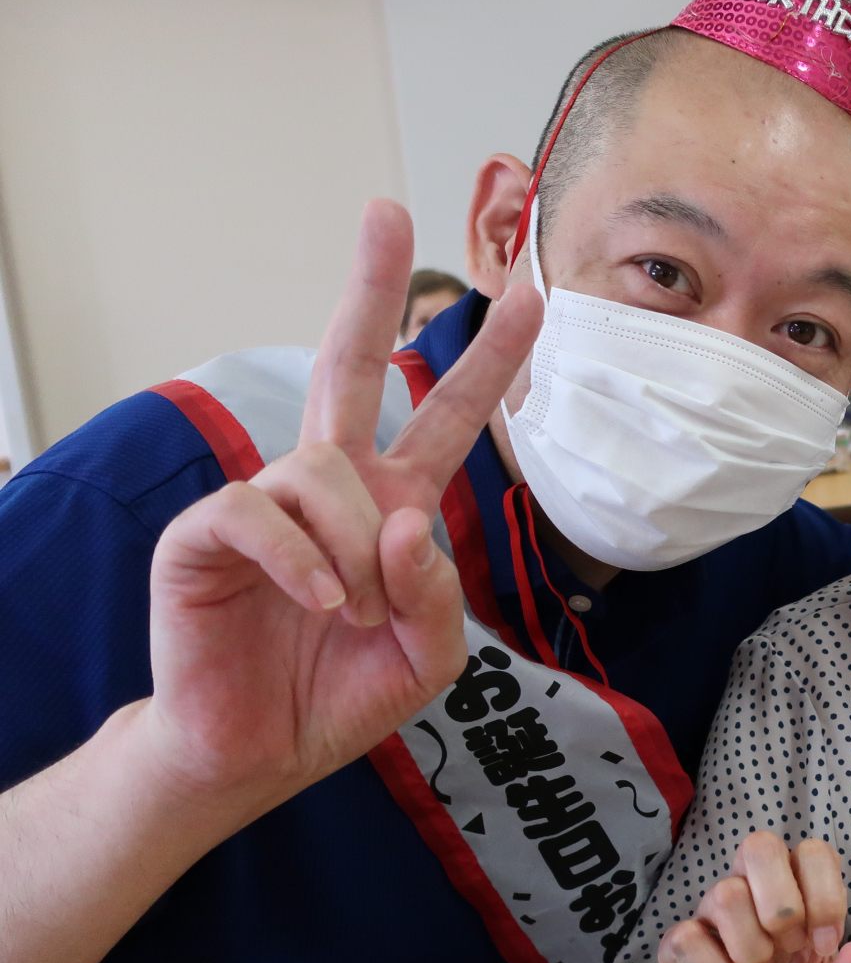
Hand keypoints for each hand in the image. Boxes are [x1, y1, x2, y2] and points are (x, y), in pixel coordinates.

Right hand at [139, 200, 543, 833]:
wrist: (257, 752)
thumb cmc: (342, 695)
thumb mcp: (428, 657)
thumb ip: (439, 596)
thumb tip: (409, 523)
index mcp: (391, 506)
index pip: (444, 418)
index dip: (488, 362)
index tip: (531, 296)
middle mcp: (333, 488)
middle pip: (350, 364)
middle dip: (369, 285)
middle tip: (385, 210)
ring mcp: (270, 502)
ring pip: (329, 471)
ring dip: (356, 552)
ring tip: (347, 615)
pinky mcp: (209, 532)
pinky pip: (266, 512)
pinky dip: (306, 562)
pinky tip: (321, 603)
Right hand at [660, 833, 850, 962]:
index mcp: (798, 898)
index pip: (812, 852)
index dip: (825, 893)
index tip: (825, 945)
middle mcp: (754, 899)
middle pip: (759, 845)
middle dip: (782, 899)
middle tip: (791, 945)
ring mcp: (714, 923)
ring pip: (725, 893)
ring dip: (751, 942)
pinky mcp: (679, 954)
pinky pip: (684, 937)